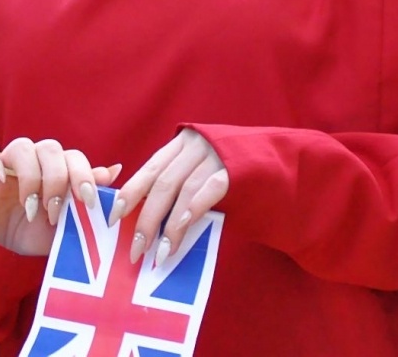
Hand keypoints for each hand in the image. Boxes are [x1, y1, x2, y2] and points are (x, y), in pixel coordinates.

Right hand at [0, 136, 120, 256]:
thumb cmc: (35, 233)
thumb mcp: (65, 223)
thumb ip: (86, 198)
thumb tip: (114, 170)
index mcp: (56, 169)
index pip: (74, 158)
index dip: (83, 175)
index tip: (87, 201)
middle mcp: (34, 160)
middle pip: (51, 149)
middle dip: (58, 179)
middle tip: (55, 210)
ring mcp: (6, 160)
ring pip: (23, 147)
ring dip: (31, 178)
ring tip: (30, 208)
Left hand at [113, 128, 228, 265]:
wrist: (283, 161)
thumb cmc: (236, 174)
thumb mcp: (202, 170)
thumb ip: (179, 186)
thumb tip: (148, 223)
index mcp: (183, 144)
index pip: (150, 169)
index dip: (130, 192)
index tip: (114, 218)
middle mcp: (196, 145)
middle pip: (162, 183)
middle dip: (145, 219)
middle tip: (135, 249)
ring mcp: (216, 155)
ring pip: (182, 190)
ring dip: (168, 226)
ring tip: (160, 253)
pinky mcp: (236, 170)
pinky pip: (208, 191)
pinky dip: (192, 211)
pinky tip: (182, 230)